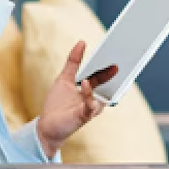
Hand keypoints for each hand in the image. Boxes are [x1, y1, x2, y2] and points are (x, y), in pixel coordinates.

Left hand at [35, 41, 118, 157]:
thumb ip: (73, 62)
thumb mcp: (65, 78)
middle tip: (120, 61)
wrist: (47, 125)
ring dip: (103, 83)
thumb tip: (81, 42)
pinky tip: (85, 84)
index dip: (109, 66)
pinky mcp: (84, 116)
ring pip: (101, 95)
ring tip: (105, 70)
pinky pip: (91, 106)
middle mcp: (94, 99)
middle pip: (107, 85)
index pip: (102, 76)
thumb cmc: (57, 104)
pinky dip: (89, 95)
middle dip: (115, 74)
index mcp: (90, 90)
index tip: (116, 53)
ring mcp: (90, 108)